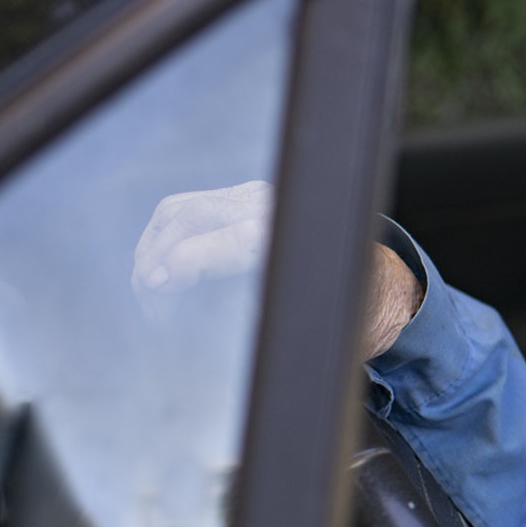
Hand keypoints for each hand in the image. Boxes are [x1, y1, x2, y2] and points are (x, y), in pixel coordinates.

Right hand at [133, 181, 420, 357]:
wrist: (372, 278)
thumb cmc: (342, 311)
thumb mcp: (309, 327)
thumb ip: (261, 325)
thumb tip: (206, 330)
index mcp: (291, 240)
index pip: (227, 241)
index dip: (184, 264)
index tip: (158, 291)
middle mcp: (272, 207)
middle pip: (187, 218)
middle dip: (155, 262)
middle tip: (153, 310)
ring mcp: (253, 196)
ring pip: (177, 211)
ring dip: (152, 251)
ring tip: (154, 297)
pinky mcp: (240, 197)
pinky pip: (184, 209)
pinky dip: (162, 239)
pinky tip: (164, 275)